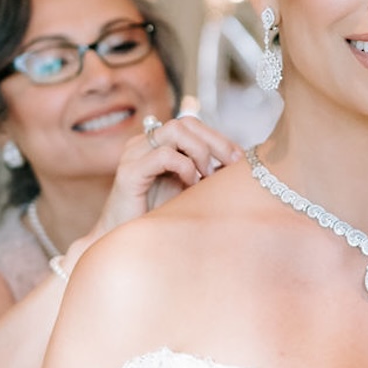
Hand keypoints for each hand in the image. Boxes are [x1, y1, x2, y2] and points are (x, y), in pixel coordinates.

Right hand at [92, 107, 241, 239]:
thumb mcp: (190, 189)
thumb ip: (208, 172)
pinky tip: (190, 184)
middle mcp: (144, 144)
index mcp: (157, 144)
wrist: (128, 245)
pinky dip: (184, 166)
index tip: (239, 160)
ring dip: (200, 151)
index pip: (192, 124)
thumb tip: (239, 163)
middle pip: (186, 122)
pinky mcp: (128, 173)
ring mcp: (134, 155)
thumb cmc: (158, 218)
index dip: (219, 137)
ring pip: (175, 130)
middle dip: (215, 141)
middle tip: (231, 165)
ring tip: (206, 176)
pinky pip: (163, 155)